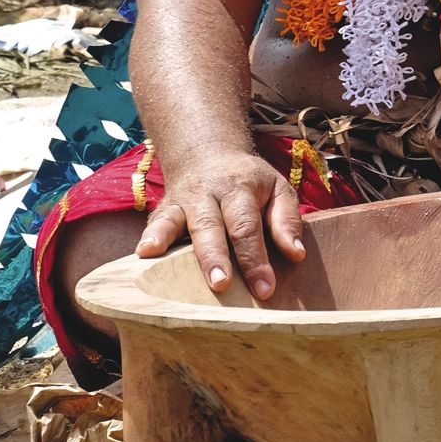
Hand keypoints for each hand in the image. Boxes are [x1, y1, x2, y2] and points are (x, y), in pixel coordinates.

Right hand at [135, 147, 306, 297]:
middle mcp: (209, 192)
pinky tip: (143, 254)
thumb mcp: (278, 188)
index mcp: (240, 188)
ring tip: (168, 273)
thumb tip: (296, 254)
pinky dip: (150, 237)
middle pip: (211, 226)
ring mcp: (183, 199)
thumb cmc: (249, 182)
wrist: (209, 153)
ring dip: (174, 247)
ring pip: (177, 222)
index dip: (256, 258)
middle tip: (221, 285)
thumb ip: (287, 219)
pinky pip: (155, 222)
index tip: (265, 288)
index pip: (248, 226)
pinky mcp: (164, 208)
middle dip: (215, 257)